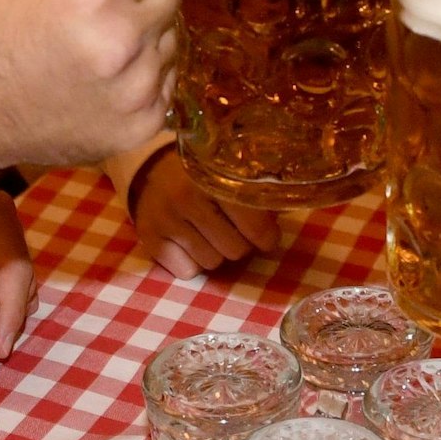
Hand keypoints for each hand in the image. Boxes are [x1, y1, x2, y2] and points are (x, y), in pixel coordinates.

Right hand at [130, 152, 281, 278]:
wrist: (152, 168)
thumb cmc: (202, 174)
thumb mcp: (232, 174)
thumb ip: (259, 194)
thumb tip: (291, 209)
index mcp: (215, 179)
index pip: (256, 229)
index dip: (267, 237)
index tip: (266, 234)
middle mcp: (186, 198)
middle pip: (236, 251)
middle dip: (240, 244)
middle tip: (234, 230)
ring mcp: (165, 219)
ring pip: (212, 263)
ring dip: (216, 253)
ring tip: (209, 233)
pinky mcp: (149, 237)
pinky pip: (187, 271)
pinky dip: (192, 262)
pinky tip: (188, 241)